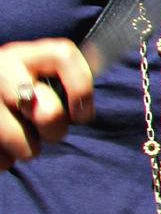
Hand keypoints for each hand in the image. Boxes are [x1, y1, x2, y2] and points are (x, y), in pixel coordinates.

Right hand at [0, 39, 93, 164]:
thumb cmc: (17, 94)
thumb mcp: (37, 78)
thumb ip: (64, 80)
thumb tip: (97, 72)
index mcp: (25, 54)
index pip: (64, 55)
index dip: (82, 87)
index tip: (83, 115)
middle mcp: (1, 68)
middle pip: (46, 108)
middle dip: (54, 129)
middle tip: (50, 132)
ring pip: (20, 141)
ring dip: (26, 149)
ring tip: (21, 142)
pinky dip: (2, 160)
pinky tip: (0, 147)